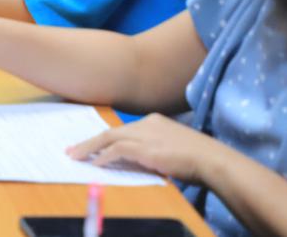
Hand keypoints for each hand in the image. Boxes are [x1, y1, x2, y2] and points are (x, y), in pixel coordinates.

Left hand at [66, 113, 226, 182]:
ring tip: (76, 157)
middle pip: (111, 131)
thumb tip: (139, 161)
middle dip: (90, 141)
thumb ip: (155, 151)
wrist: (214, 160)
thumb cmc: (199, 158)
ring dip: (89, 149)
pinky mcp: (144, 148)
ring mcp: (145, 135)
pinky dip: (103, 157)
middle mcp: (147, 124)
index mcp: (155, 121)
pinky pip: (116, 151)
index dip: (105, 138)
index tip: (92, 145)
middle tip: (73, 150)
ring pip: (108, 139)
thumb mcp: (173, 149)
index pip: (123, 129)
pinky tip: (95, 165)